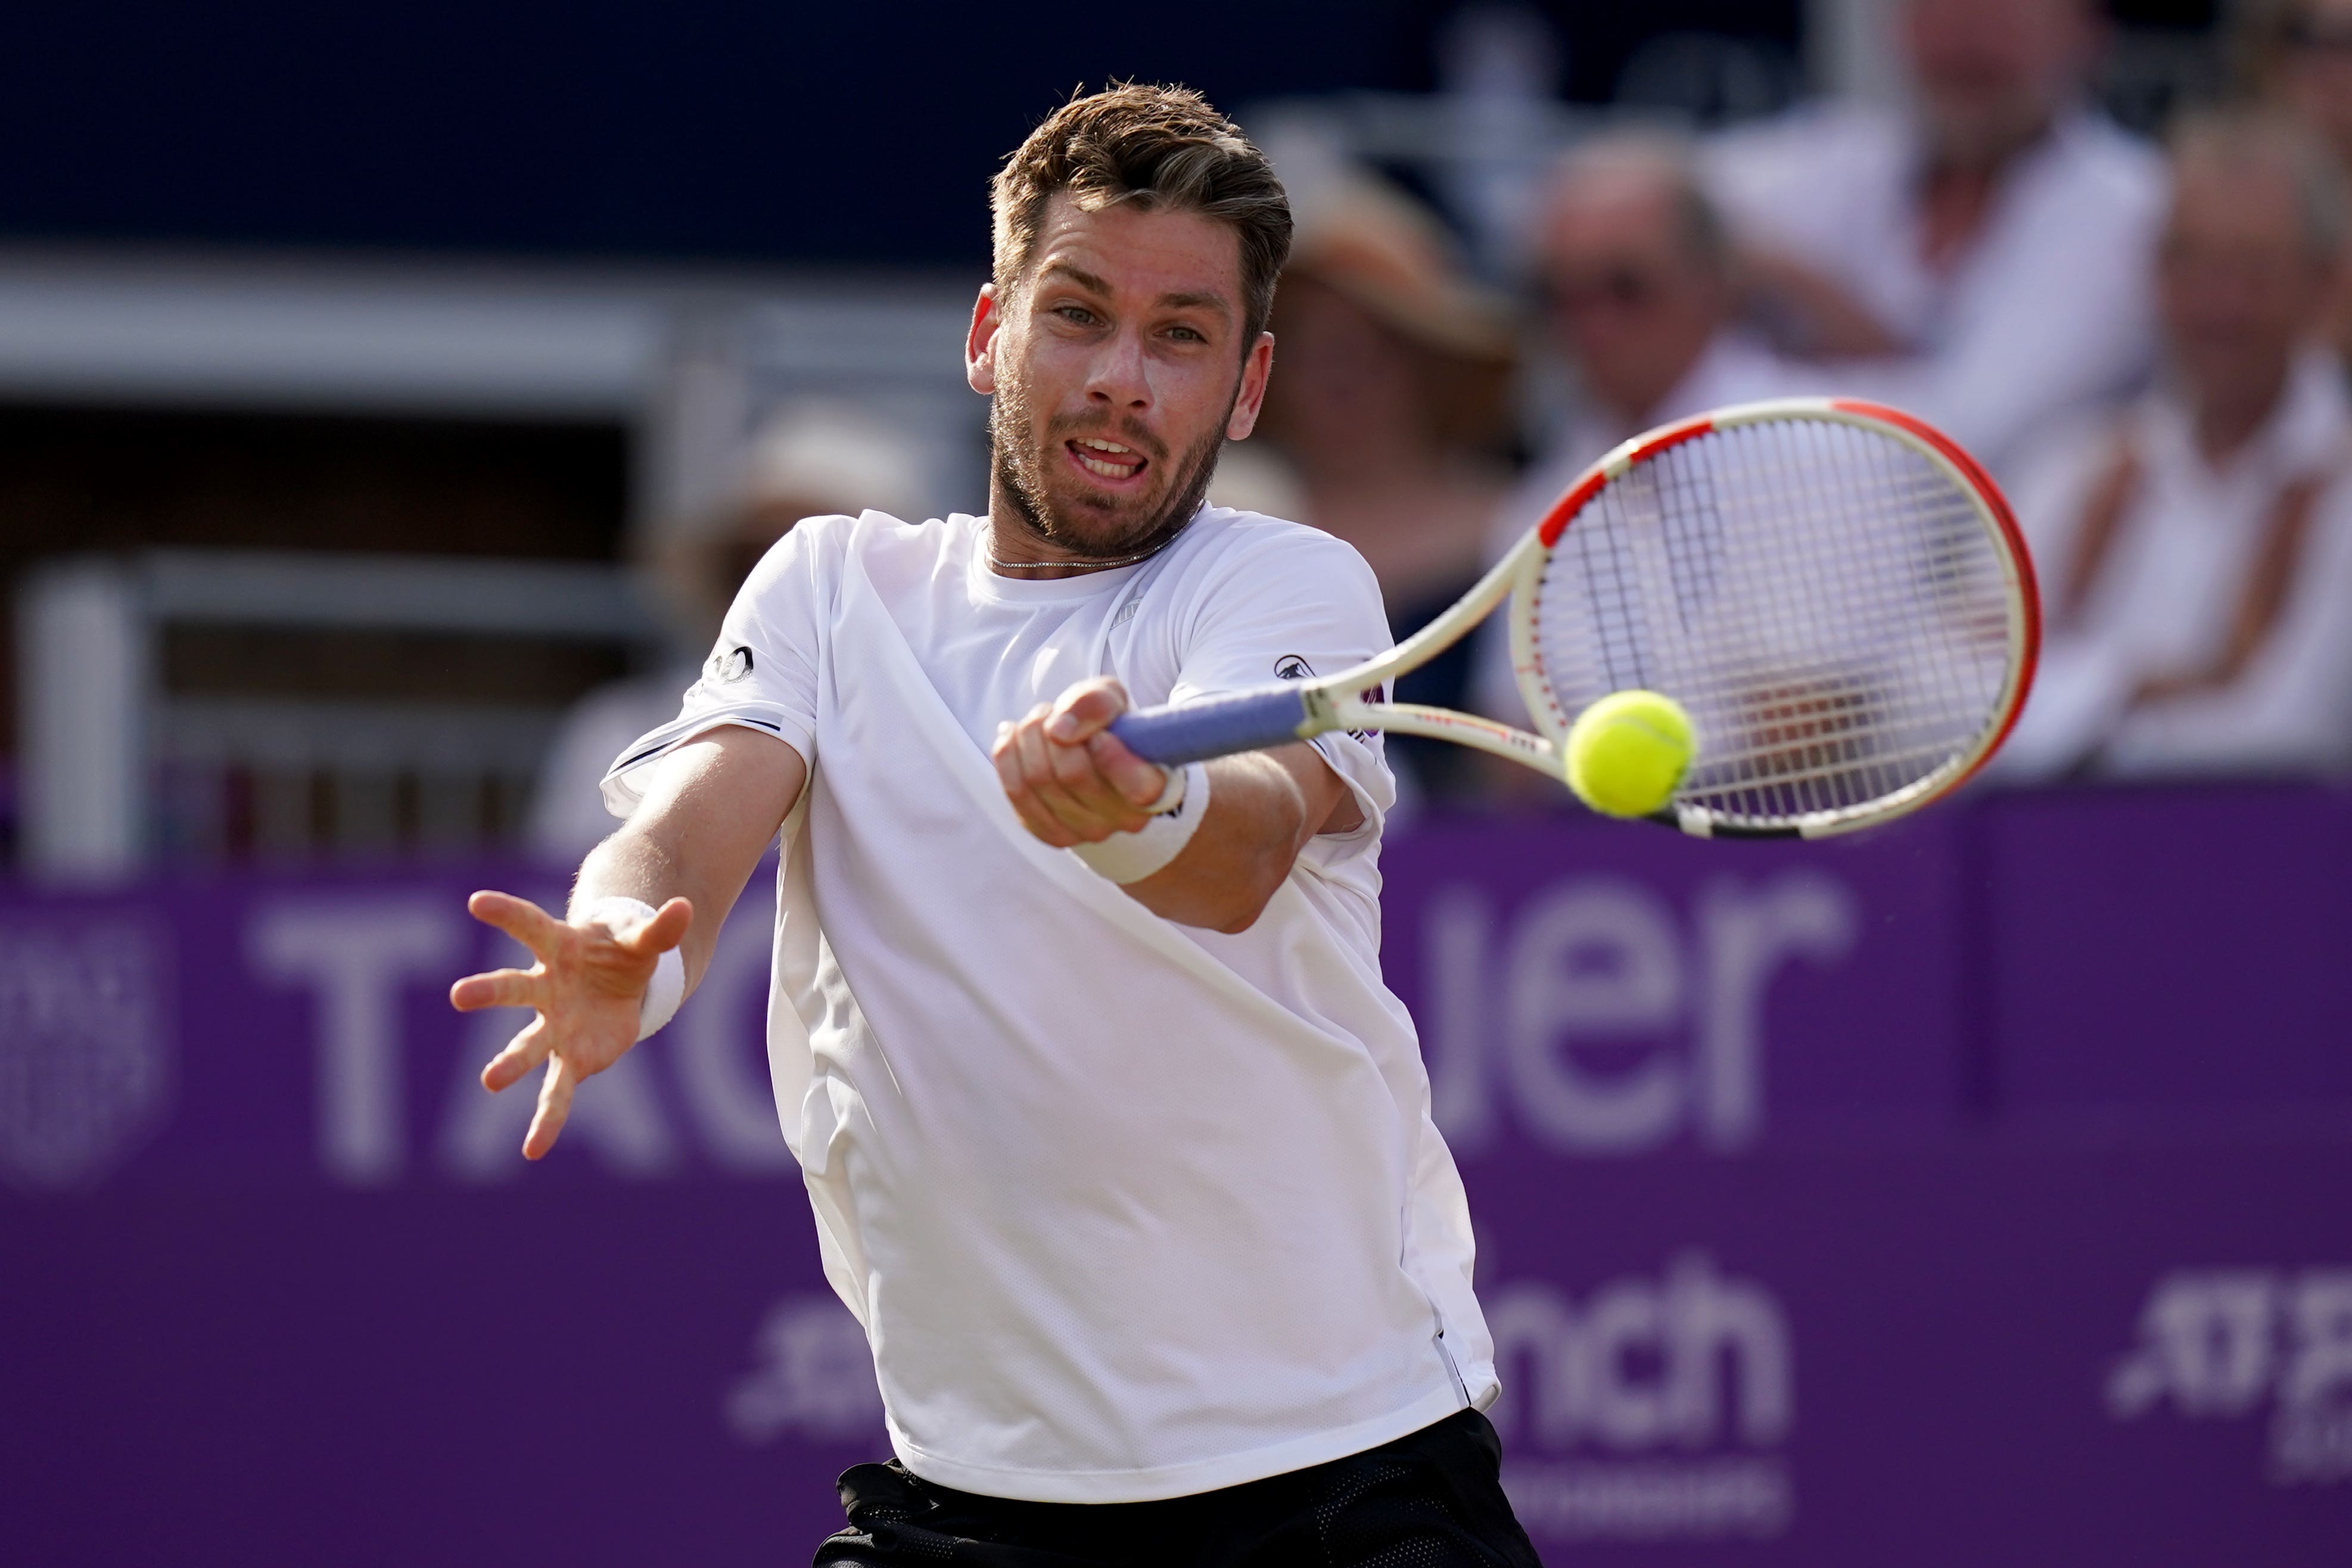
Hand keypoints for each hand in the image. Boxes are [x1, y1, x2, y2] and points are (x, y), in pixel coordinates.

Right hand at [448, 890, 691, 1159]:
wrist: (619, 983)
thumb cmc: (621, 951)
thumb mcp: (642, 939)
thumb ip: (659, 929)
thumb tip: (685, 908)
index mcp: (558, 946)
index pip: (527, 924)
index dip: (504, 912)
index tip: (475, 901)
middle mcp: (544, 987)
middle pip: (512, 987)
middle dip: (487, 991)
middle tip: (459, 994)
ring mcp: (553, 1026)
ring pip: (527, 1045)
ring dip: (510, 1062)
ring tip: (490, 1081)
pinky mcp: (571, 1058)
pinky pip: (556, 1093)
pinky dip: (547, 1121)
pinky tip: (533, 1150)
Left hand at [991, 676, 1168, 845]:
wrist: (1089, 755)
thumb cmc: (1108, 727)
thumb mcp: (1111, 699)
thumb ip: (1095, 703)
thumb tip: (1058, 731)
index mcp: (1154, 786)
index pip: (1138, 788)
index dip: (1110, 756)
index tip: (1097, 733)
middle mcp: (1124, 820)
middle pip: (1073, 774)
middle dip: (1052, 729)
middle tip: (1052, 713)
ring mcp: (1087, 832)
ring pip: (1039, 779)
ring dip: (1028, 736)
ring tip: (1036, 723)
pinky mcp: (1051, 833)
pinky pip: (1016, 791)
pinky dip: (1007, 755)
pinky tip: (1012, 737)